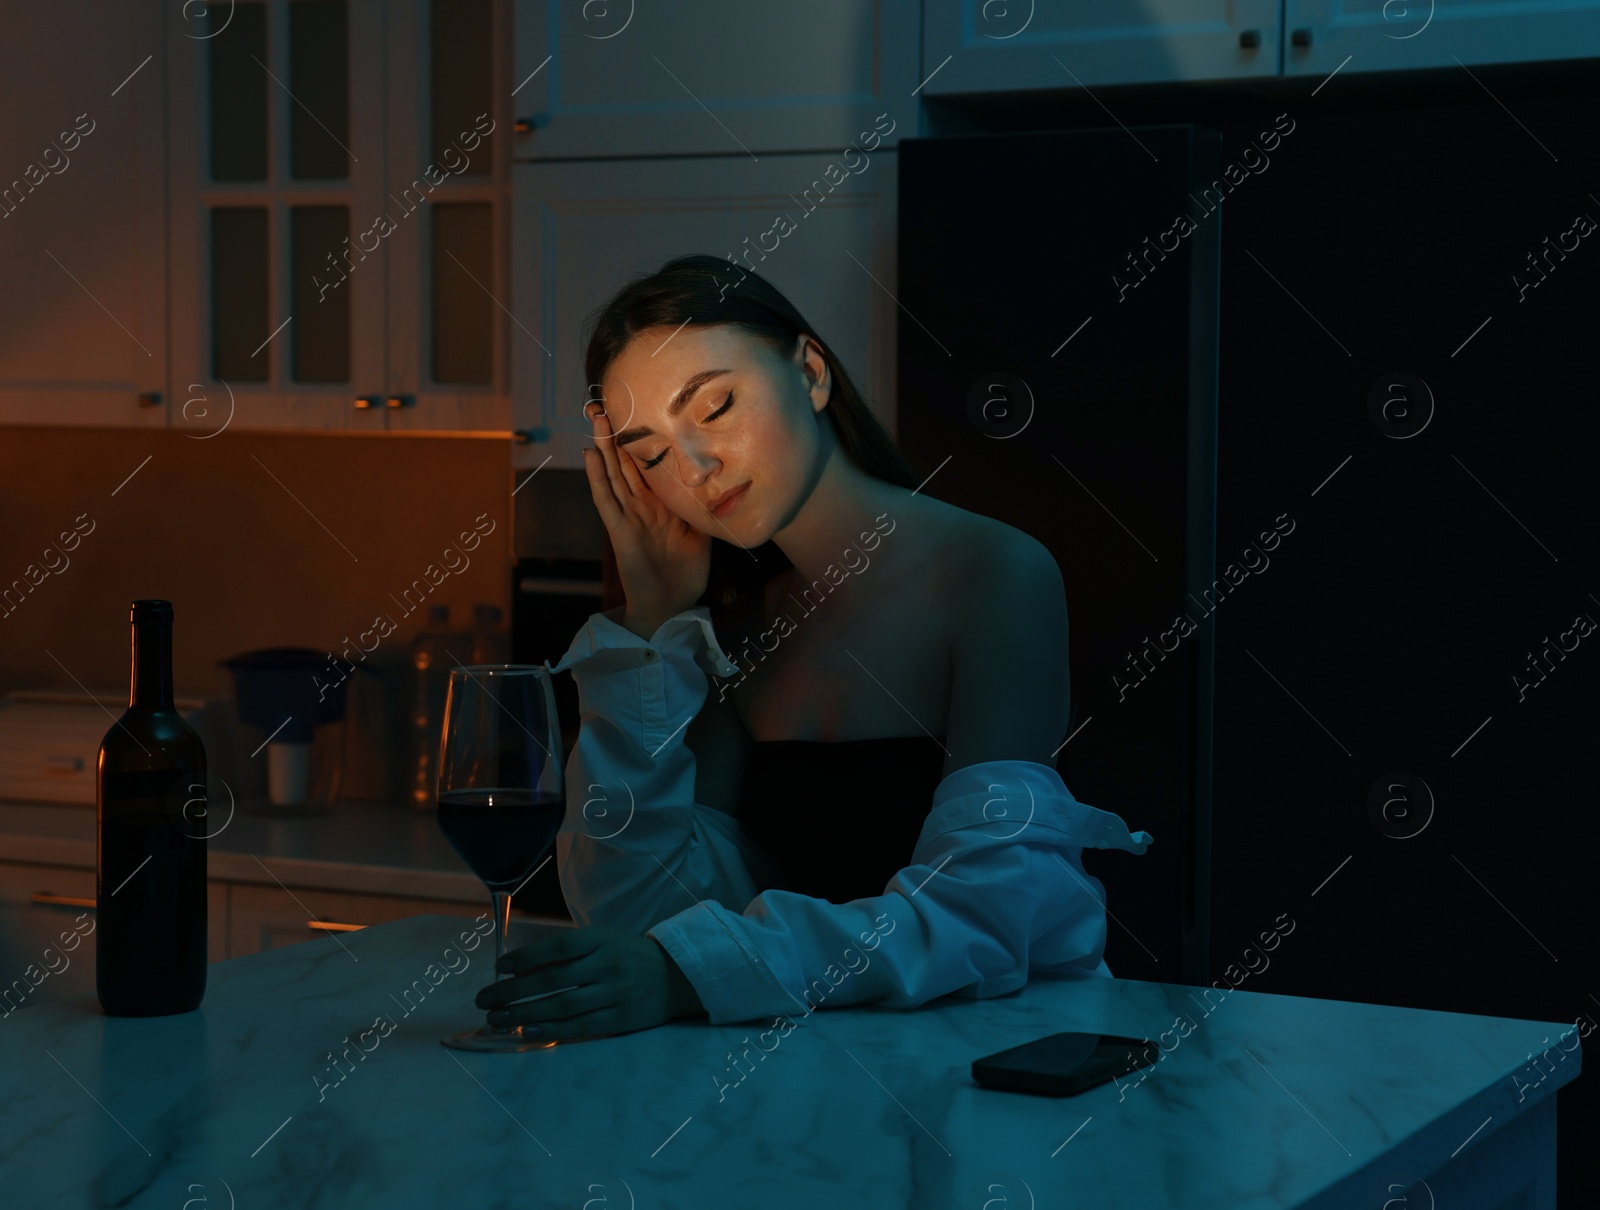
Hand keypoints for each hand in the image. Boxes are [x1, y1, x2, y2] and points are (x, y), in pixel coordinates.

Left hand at [475, 924, 704, 1040]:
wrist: (674, 976)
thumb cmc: (627, 957)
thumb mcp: (603, 942)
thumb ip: (569, 952)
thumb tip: (519, 969)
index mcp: (601, 940)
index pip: (559, 947)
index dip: (528, 957)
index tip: (500, 967)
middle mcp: (608, 965)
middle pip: (554, 979)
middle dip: (514, 991)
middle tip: (484, 999)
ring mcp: (614, 993)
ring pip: (562, 1005)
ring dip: (525, 1014)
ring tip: (497, 1019)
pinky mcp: (620, 1019)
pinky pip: (580, 1026)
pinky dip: (551, 1030)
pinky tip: (528, 1032)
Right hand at [582, 400, 711, 634]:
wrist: (672, 605)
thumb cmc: (686, 572)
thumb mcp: (702, 530)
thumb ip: (703, 505)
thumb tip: (721, 479)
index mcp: (659, 503)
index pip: (646, 464)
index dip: (639, 439)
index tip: (637, 410)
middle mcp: (641, 505)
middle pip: (624, 462)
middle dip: (615, 433)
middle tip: (604, 402)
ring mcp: (628, 516)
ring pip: (613, 474)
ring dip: (603, 445)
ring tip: (595, 417)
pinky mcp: (620, 532)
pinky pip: (607, 501)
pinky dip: (597, 478)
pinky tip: (590, 456)